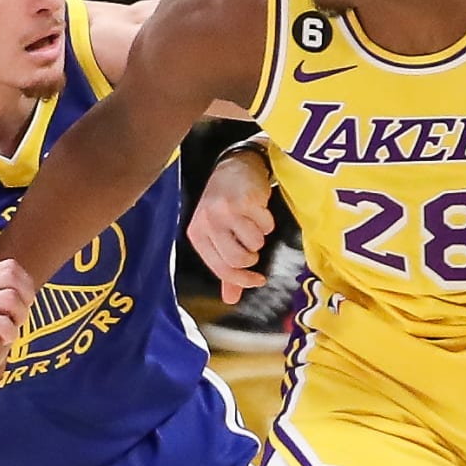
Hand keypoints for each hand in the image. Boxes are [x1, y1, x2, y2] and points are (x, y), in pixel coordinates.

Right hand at [0, 259, 34, 389]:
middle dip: (24, 299)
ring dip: (19, 318)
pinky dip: (11, 334)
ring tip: (9, 329)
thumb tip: (29, 280)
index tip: (21, 305)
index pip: (10, 266)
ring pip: (9, 298)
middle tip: (17, 318)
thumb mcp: (2, 309)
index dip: (26, 285)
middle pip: (10, 277)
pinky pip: (4, 323)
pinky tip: (1, 340)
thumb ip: (12, 290)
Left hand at [187, 147, 274, 303]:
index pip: (221, 269)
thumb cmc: (226, 203)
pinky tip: (259, 209)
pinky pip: (266, 226)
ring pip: (255, 243)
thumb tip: (231, 299)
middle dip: (252, 256)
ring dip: (260, 236)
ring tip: (253, 222)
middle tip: (253, 245)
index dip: (242, 280)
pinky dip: (267, 221)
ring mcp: (226, 211)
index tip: (258, 280)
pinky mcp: (246, 201)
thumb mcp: (217, 233)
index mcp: (198, 234)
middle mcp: (208, 222)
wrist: (236, 166)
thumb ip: (225, 266)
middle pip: (239, 260)